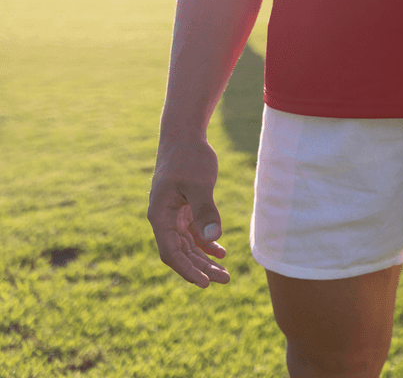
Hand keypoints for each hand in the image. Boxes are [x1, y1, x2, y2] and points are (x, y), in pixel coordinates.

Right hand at [146, 137, 229, 287]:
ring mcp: (173, 215)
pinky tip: (221, 253)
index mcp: (160, 216)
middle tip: (225, 280)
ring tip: (225, 274)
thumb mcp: (199, 183)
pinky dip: (206, 244)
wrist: (184, 136)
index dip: (187, 270)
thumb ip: (205, 211)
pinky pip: (193, 233)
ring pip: (188, 245)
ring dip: (205, 260)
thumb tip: (214, 239)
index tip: (204, 284)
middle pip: (181, 253)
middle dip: (201, 269)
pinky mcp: (184, 208)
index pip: (171, 252)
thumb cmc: (189, 157)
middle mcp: (163, 219)